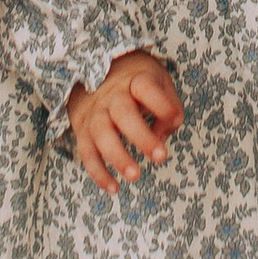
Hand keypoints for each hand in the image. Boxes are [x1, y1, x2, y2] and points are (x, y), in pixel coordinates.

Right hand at [68, 51, 183, 196]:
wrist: (93, 70)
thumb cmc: (135, 82)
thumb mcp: (158, 82)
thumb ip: (169, 106)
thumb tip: (162, 137)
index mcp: (134, 80)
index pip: (146, 88)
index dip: (160, 103)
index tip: (174, 118)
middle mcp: (112, 95)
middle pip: (123, 113)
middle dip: (141, 137)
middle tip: (160, 157)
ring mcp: (95, 113)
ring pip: (101, 134)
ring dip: (117, 157)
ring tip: (135, 176)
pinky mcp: (83, 130)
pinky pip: (87, 153)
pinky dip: (98, 173)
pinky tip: (114, 188)